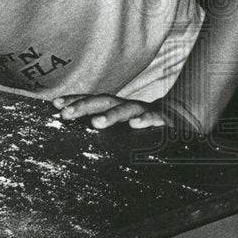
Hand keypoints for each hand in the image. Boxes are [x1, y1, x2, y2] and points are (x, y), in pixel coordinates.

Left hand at [52, 93, 167, 130]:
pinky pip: (155, 119)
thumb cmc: (144, 128)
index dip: (74, 101)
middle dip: (83, 106)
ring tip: (96, 123)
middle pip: (103, 102)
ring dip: (111, 115)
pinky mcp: (165, 121)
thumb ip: (103, 127)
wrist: (182, 120)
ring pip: (126, 109)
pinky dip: (146, 120)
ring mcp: (145, 112)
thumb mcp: (122, 128)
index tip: (55, 104)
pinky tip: (136, 125)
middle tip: (65, 114)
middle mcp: (127, 106)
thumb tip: (74, 136)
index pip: (92, 101)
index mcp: (115, 108)